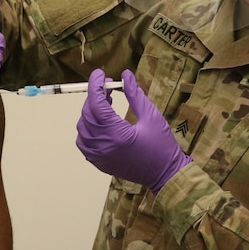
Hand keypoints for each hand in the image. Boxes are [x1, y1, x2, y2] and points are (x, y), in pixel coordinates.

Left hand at [75, 68, 191, 191]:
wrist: (165, 175)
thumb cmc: (162, 146)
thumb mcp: (152, 116)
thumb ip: (135, 95)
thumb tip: (125, 75)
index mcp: (116, 134)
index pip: (97, 104)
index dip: (96, 85)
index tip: (100, 74)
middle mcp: (103, 146)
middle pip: (88, 114)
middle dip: (95, 97)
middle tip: (108, 87)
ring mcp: (98, 156)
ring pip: (82, 128)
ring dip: (90, 112)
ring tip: (106, 103)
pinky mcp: (99, 163)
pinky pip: (84, 142)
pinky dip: (87, 128)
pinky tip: (100, 121)